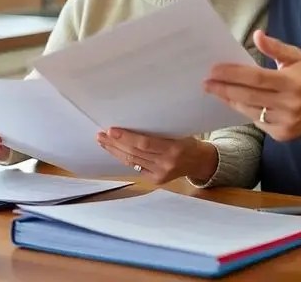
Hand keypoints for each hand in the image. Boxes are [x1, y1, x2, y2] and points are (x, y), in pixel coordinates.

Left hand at [96, 128, 217, 184]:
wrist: (199, 162)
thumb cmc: (188, 142)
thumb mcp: (179, 132)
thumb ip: (160, 131)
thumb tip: (133, 120)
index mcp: (174, 148)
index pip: (145, 143)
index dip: (126, 137)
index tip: (111, 130)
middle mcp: (166, 163)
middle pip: (134, 153)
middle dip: (115, 144)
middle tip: (101, 135)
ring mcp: (160, 174)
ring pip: (132, 161)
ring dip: (115, 151)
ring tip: (102, 141)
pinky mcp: (155, 180)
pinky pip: (135, 167)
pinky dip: (123, 158)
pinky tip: (114, 151)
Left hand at [203, 30, 300, 141]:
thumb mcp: (296, 58)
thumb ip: (276, 48)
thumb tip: (257, 35)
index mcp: (292, 82)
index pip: (256, 77)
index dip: (234, 74)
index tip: (214, 70)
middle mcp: (288, 103)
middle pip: (249, 95)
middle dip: (224, 88)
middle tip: (206, 82)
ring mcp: (285, 121)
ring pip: (249, 110)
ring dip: (229, 100)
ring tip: (214, 91)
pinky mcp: (282, 134)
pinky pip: (256, 121)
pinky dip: (243, 110)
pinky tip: (232, 101)